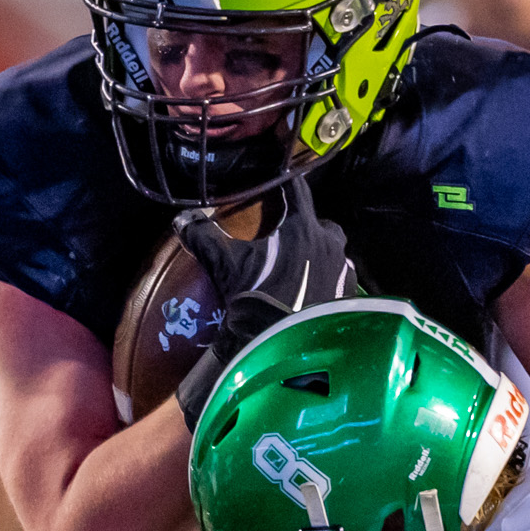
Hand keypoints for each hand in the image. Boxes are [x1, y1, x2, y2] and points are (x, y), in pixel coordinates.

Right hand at [172, 176, 356, 413]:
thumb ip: (204, 237)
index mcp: (303, 228)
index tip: (278, 179)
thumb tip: (182, 218)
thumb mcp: (224, 268)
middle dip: (308, 226)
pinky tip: (313, 295)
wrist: (285, 351)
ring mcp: (343, 274)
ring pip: (334, 254)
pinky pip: (341, 282)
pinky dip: (328, 283)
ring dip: (319, 255)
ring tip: (300, 268)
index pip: (297, 191)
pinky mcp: (348, 301)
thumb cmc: (256, 301)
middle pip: (322, 224)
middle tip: (288, 237)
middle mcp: (330, 245)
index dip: (285, 182)